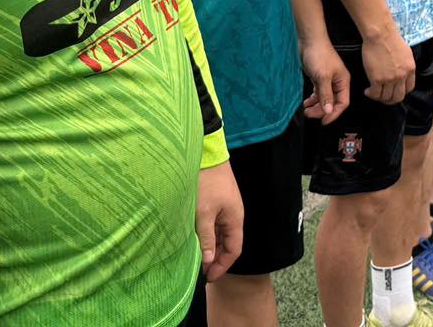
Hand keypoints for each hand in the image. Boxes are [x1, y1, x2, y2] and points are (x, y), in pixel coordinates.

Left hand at [196, 161, 243, 281]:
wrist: (207, 155)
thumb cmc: (206, 183)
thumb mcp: (203, 214)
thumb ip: (207, 238)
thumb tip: (208, 261)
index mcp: (235, 219)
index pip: (234, 250)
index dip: (222, 266)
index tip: (208, 277)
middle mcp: (234, 215)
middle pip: (229, 244)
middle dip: (216, 259)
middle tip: (200, 271)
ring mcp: (226, 208)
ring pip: (222, 234)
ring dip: (212, 248)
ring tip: (197, 258)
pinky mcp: (218, 202)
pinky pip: (216, 225)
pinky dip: (209, 236)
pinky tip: (197, 240)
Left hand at [301, 39, 350, 124]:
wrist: (309, 41)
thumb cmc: (319, 54)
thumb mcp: (322, 77)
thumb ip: (326, 95)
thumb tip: (329, 110)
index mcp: (343, 82)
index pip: (342, 103)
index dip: (333, 113)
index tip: (323, 121)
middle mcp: (337, 82)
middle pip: (333, 103)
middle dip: (322, 110)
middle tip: (310, 115)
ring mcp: (328, 81)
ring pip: (325, 99)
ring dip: (316, 107)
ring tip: (306, 110)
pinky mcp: (319, 78)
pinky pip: (318, 94)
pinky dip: (313, 100)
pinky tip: (306, 103)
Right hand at [362, 29, 414, 104]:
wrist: (380, 34)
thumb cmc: (390, 39)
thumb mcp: (405, 53)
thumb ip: (405, 66)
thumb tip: (401, 73)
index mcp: (410, 69)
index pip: (409, 89)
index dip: (401, 92)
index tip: (394, 91)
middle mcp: (402, 76)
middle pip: (398, 97)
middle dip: (390, 100)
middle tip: (383, 97)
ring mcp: (390, 79)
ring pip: (386, 97)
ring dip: (379, 98)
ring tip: (374, 93)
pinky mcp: (377, 79)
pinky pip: (375, 94)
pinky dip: (371, 94)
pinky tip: (367, 91)